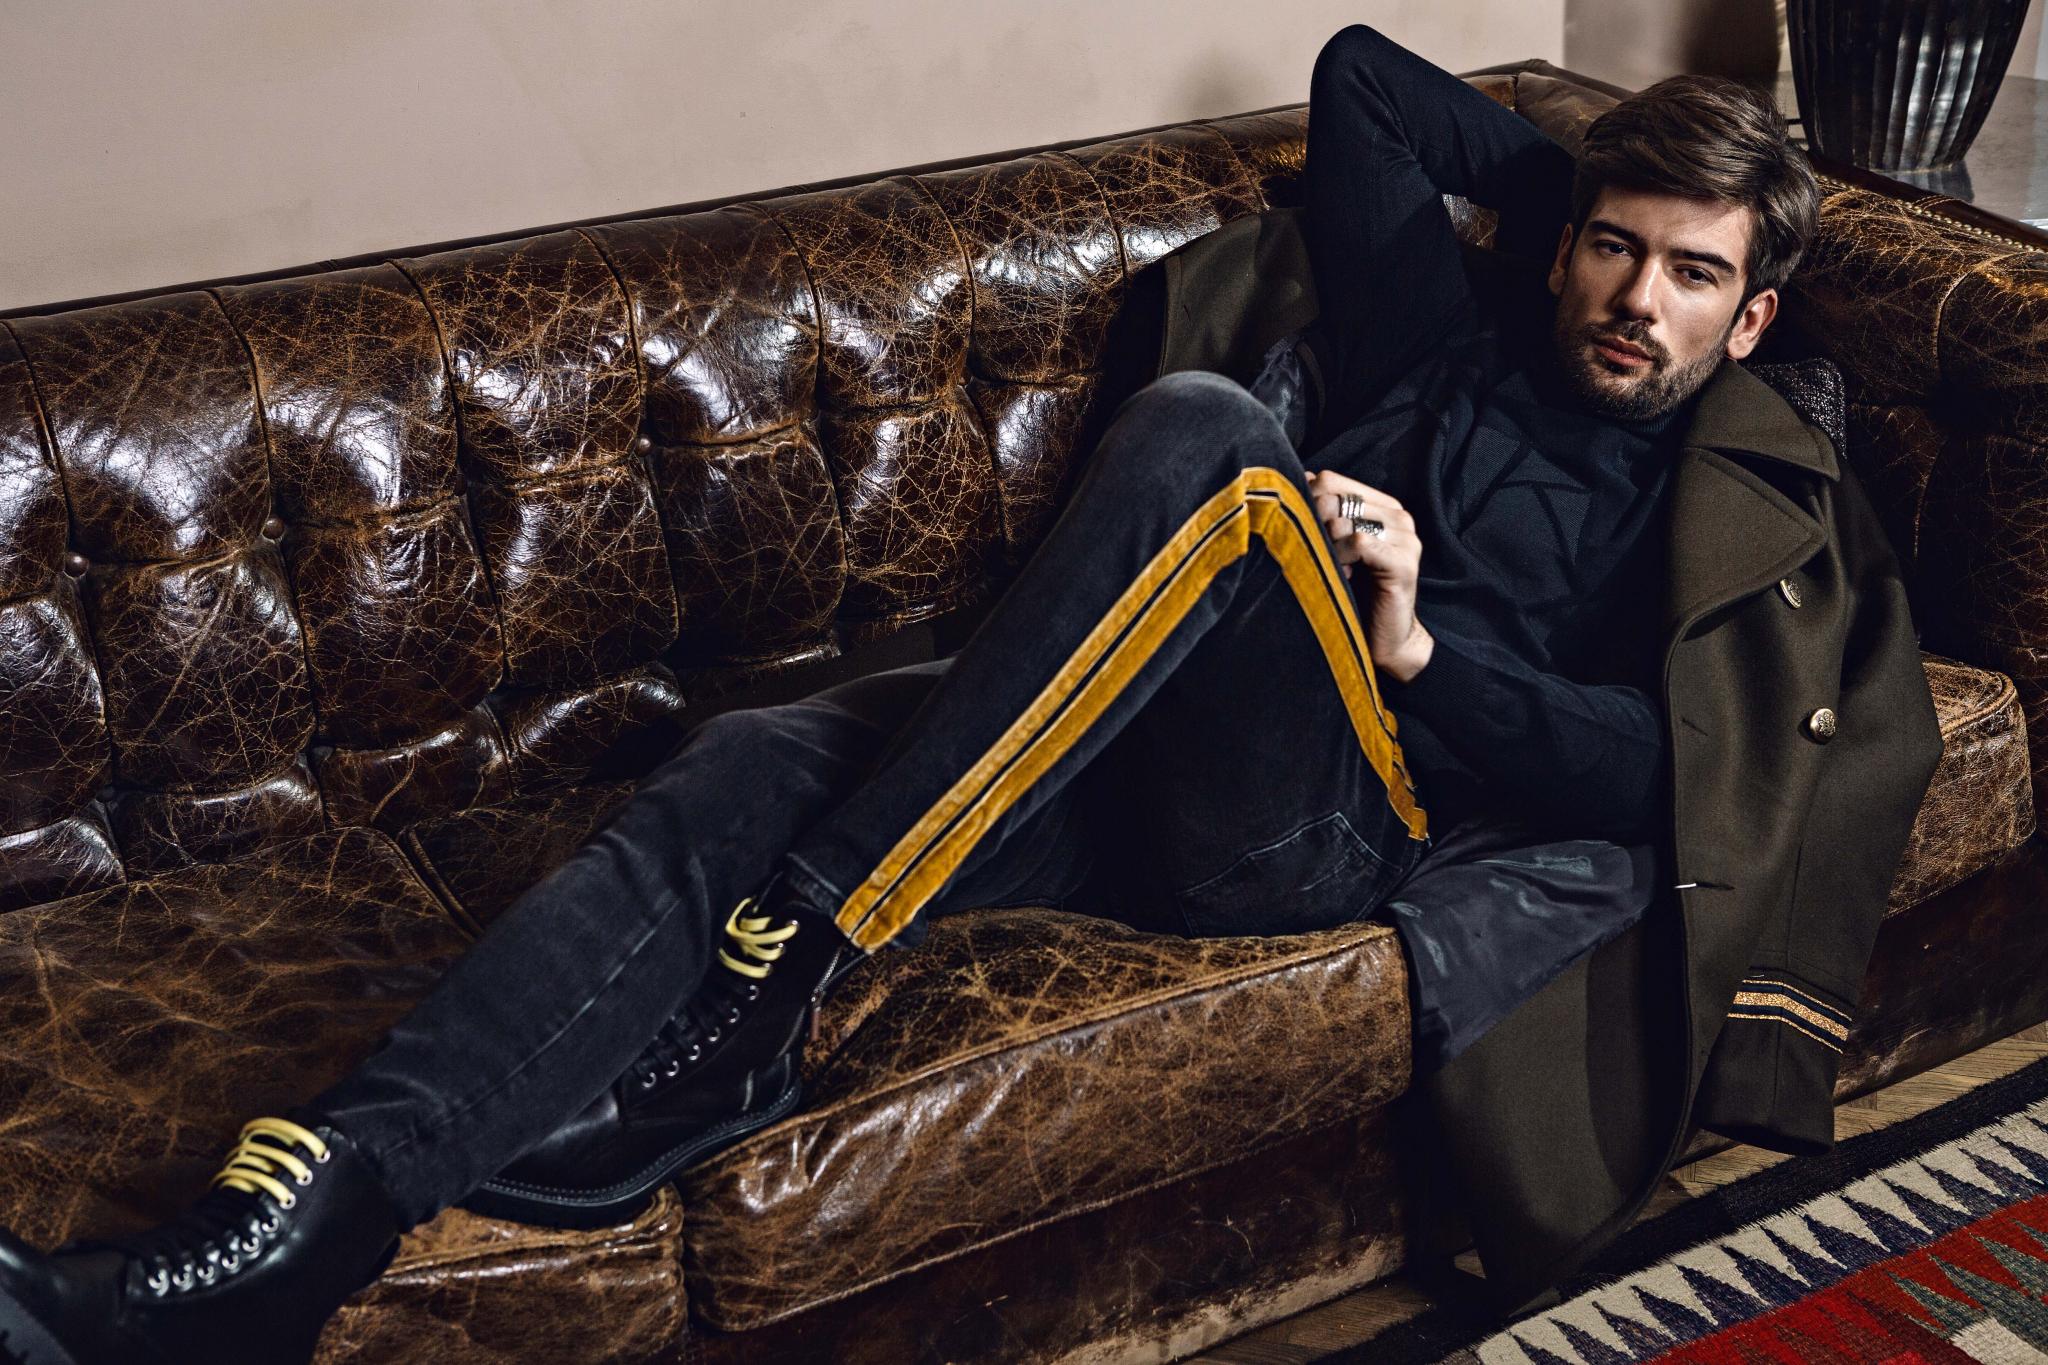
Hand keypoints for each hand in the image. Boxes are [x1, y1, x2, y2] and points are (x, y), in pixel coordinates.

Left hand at [1303, 469, 1434, 682]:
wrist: (1385, 640)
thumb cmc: (1354, 593)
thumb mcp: (1333, 548)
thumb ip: (1323, 513)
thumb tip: (1301, 478)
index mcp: (1382, 506)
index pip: (1331, 480)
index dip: (1306, 501)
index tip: (1303, 531)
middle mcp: (1398, 516)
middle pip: (1333, 497)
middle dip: (1314, 525)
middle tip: (1318, 554)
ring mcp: (1406, 538)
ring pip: (1343, 520)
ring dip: (1327, 547)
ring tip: (1332, 569)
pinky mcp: (1404, 562)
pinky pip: (1358, 542)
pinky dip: (1341, 559)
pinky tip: (1343, 576)